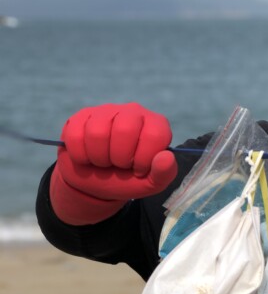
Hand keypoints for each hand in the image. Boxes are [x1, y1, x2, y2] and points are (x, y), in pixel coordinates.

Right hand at [50, 103, 177, 224]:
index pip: (154, 135)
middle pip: (124, 130)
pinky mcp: (82, 116)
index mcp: (156, 125)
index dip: (144, 159)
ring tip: (103, 162)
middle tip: (119, 165)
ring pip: (97, 132)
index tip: (138, 169)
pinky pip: (76, 134)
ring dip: (99, 158)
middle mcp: (133, 112)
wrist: (96, 182)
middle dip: (119, 158)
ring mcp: (106, 111)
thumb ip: (164, 173)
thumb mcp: (151, 183)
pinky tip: (87, 157)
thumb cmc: (128, 178)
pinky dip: (80, 155)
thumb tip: (166, 157)